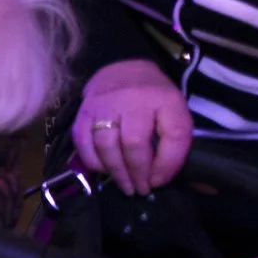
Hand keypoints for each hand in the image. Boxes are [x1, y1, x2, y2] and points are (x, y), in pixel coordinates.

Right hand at [73, 60, 191, 194]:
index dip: (166, 164)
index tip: (159, 182)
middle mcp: (131, 101)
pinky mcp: (83, 112)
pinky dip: (92, 161)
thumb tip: (159, 178)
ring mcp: (103, 106)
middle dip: (137, 173)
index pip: (171, 136)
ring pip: (105, 145)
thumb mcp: (175, 112)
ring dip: (115, 171)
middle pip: (132, 144)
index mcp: (163, 100)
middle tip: (139, 190)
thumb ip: (175, 142)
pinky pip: (82, 141)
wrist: (122, 68)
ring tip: (124, 184)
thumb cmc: (152, 97)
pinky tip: (103, 169)